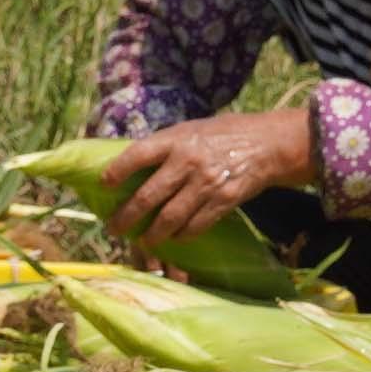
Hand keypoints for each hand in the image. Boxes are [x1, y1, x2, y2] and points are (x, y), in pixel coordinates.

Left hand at [103, 103, 313, 251]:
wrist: (267, 144)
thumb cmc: (223, 134)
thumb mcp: (191, 130)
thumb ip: (165, 147)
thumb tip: (131, 165)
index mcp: (176, 139)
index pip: (138, 154)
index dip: (118, 170)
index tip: (104, 184)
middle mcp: (188, 161)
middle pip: (148, 196)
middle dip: (126, 216)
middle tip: (113, 228)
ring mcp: (206, 183)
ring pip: (170, 218)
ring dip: (153, 234)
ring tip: (143, 241)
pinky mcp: (223, 201)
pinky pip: (196, 226)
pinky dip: (182, 236)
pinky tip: (174, 239)